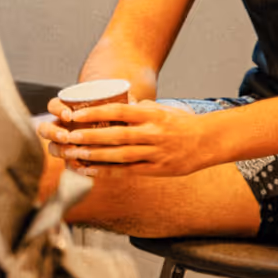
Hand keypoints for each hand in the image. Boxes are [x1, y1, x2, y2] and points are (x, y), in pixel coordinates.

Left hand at [40, 100, 216, 176]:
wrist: (208, 141)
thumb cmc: (181, 123)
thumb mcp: (161, 110)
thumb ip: (138, 109)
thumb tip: (115, 106)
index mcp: (152, 115)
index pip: (119, 110)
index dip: (96, 113)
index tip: (76, 115)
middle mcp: (153, 133)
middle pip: (117, 135)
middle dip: (91, 137)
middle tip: (69, 138)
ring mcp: (155, 152)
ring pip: (121, 155)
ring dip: (96, 156)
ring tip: (75, 156)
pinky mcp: (157, 169)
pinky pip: (129, 171)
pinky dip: (109, 172)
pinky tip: (91, 171)